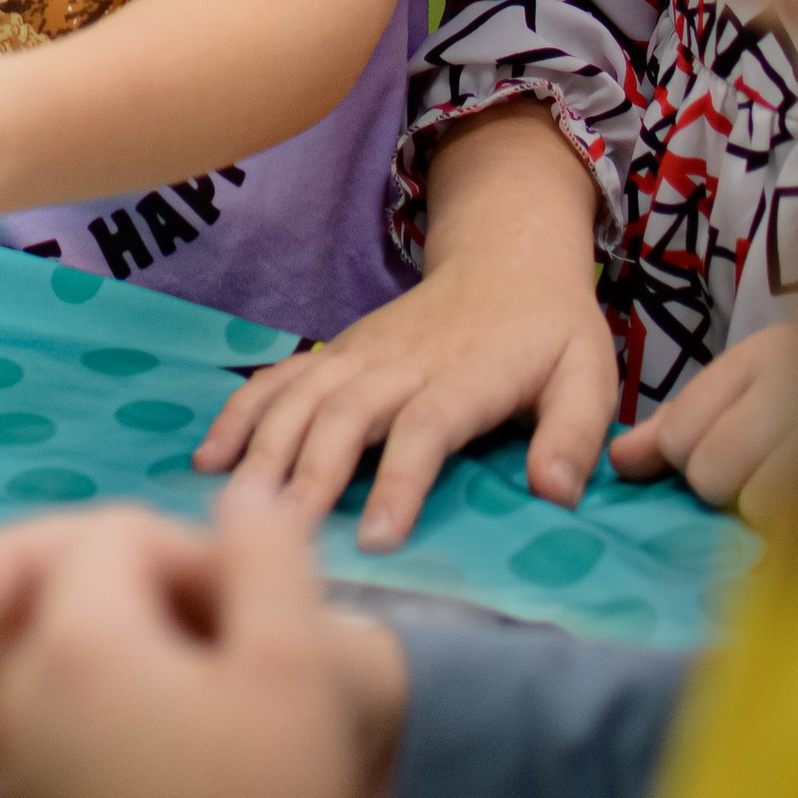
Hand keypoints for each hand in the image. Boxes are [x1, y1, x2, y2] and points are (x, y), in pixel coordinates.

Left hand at [0, 490, 407, 797]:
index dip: (189, 550)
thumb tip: (243, 491)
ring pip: (26, 636)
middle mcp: (15, 686)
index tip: (250, 606)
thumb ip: (268, 557)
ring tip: (168, 646)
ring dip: (87, 619)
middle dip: (124, 574)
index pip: (114, 537)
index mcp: (75, 643)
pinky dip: (51, 674)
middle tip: (195, 602)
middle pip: (48, 575)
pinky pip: (12, 698)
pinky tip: (108, 694)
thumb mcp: (296, 667)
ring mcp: (4, 747)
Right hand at [195, 103, 615, 546]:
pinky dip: (240, 414)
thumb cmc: (548, 332)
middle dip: (309, 472)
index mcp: (465, 375)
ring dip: (263, 447)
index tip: (375, 539)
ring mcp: (359, 354)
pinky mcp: (337, 353)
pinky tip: (209, 459)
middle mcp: (401, 362)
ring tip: (235, 503)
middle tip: (283, 533)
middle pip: (345, 413)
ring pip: (300, 396)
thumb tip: (555, 494)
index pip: (425, 428)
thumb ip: (575, 433)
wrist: (504, 258)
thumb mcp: (588, 375)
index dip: (399, 481)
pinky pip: (279, 379)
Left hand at [609, 319, 797, 529]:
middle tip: (751, 471)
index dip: (682, 457)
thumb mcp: (743, 385)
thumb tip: (620, 461)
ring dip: (760, 506)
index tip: (705, 451)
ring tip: (781, 485)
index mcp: (764, 359)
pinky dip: (792, 527)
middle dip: (719, 483)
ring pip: (758, 504)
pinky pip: (797, 526)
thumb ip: (680, 420)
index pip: (678, 434)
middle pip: (711, 473)